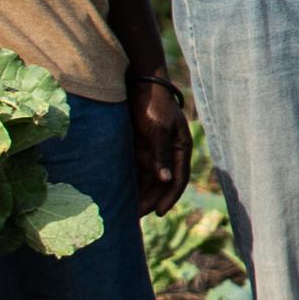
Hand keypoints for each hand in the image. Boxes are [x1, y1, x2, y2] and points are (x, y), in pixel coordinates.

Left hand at [129, 78, 191, 214]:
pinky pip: (134, 171)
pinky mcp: (138, 148)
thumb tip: (166, 180)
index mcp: (181, 147)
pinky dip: (128, 183)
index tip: (157, 213)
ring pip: (147, 180)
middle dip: (149, 201)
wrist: (136, 80)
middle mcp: (168, 152)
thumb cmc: (152, 102)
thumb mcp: (157, 127)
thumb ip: (161, 154)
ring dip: (138, 195)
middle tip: (134, 219)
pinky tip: (118, 194)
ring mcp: (153, 151)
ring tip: (124, 212)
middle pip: (161, 184)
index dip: (170, 197)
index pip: (179, 178)